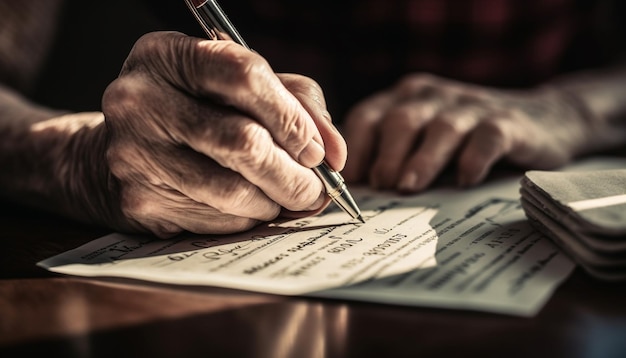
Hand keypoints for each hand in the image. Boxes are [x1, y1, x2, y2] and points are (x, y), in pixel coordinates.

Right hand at [98, 31, 345, 236]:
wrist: (113, 156)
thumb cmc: (193, 113)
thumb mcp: (236, 88)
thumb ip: (294, 103)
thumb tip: (335, 154)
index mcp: (168, 55)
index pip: (244, 75)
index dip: (292, 118)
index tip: (317, 151)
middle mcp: (141, 100)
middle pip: (243, 142)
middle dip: (294, 175)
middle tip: (316, 189)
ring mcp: (134, 154)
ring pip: (232, 190)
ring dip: (274, 202)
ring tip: (284, 198)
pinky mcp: (139, 202)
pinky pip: (216, 220)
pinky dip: (247, 220)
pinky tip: (249, 209)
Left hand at [341, 73, 590, 191]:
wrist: (540, 119)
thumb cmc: (463, 140)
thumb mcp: (423, 138)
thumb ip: (393, 155)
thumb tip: (359, 195)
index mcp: (405, 98)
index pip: (367, 116)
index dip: (354, 148)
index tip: (349, 180)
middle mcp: (432, 96)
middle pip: (400, 120)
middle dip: (386, 154)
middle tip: (380, 184)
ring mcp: (470, 107)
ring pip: (441, 130)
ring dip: (422, 159)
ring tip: (408, 187)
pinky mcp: (506, 123)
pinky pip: (486, 139)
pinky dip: (474, 159)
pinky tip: (465, 180)